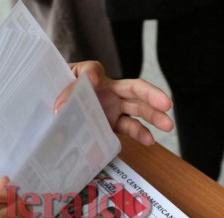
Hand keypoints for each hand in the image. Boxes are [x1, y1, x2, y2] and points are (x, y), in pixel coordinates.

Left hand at [54, 61, 173, 145]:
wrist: (55, 106)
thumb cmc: (60, 88)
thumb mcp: (64, 79)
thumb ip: (75, 80)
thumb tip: (93, 84)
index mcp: (93, 78)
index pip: (96, 72)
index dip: (96, 76)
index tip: (94, 83)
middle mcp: (108, 93)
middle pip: (135, 91)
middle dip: (152, 97)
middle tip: (166, 105)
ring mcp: (112, 110)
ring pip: (137, 110)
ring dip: (153, 117)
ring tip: (168, 125)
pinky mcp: (112, 125)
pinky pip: (128, 128)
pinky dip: (140, 133)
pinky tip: (149, 140)